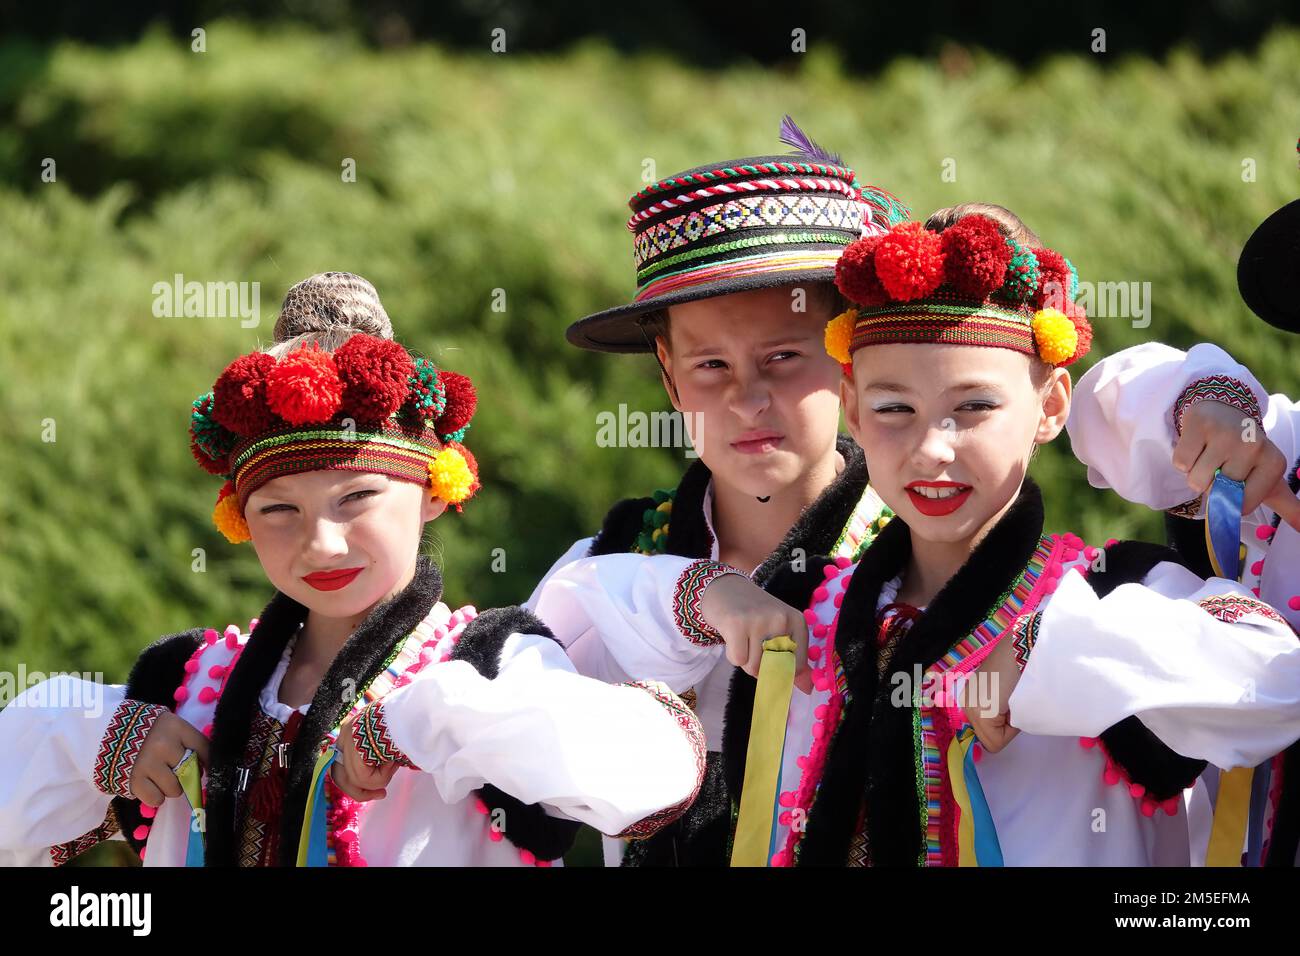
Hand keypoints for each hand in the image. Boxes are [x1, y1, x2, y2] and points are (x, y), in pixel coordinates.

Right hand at [130, 711, 209, 806]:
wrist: (108, 733)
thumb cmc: (148, 732)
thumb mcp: (170, 727)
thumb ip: (187, 741)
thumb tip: (206, 766)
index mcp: (176, 727)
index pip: (204, 749)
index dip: (206, 761)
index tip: (202, 766)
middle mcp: (163, 745)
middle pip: (190, 772)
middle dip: (186, 775)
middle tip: (175, 770)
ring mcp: (147, 763)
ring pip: (175, 789)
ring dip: (170, 787)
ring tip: (160, 777)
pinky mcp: (133, 780)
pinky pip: (156, 799)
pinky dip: (155, 796)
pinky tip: (149, 784)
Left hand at [331, 710, 398, 801]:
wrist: (411, 707)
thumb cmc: (406, 722)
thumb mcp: (388, 741)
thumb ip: (377, 756)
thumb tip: (378, 781)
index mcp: (352, 730)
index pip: (341, 765)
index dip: (356, 785)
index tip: (379, 791)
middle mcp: (345, 734)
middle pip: (340, 776)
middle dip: (361, 792)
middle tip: (382, 794)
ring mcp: (347, 739)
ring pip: (355, 779)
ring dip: (378, 780)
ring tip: (394, 764)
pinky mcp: (353, 747)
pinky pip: (363, 777)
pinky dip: (382, 776)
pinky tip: (393, 761)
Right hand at [699, 573, 812, 693]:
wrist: (725, 589)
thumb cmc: (755, 615)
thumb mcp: (780, 631)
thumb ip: (794, 659)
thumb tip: (808, 690)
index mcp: (797, 621)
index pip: (797, 665)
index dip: (782, 672)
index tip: (772, 661)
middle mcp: (781, 619)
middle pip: (774, 669)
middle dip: (761, 666)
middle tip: (753, 645)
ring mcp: (759, 620)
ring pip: (753, 667)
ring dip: (745, 660)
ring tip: (743, 639)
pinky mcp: (736, 624)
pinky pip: (737, 660)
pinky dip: (732, 655)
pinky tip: (732, 637)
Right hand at [964, 634, 1019, 753]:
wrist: (1020, 647)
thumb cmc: (1024, 678)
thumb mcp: (1022, 708)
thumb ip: (1014, 724)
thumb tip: (1010, 725)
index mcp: (979, 714)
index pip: (994, 744)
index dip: (1009, 733)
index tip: (1017, 714)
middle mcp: (966, 706)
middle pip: (985, 736)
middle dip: (1001, 727)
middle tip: (1012, 706)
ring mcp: (965, 695)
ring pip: (981, 724)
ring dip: (996, 718)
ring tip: (1007, 698)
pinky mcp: (968, 687)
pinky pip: (979, 711)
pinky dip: (991, 708)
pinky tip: (999, 692)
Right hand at [1174, 399, 1299, 531]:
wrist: (1225, 411)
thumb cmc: (1245, 452)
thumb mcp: (1269, 478)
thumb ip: (1288, 506)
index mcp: (1274, 463)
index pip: (1243, 505)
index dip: (1231, 499)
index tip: (1237, 480)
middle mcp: (1254, 446)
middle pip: (1217, 492)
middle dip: (1212, 485)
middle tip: (1220, 465)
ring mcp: (1226, 434)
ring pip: (1196, 480)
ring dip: (1194, 474)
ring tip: (1206, 457)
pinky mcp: (1199, 425)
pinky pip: (1180, 463)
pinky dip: (1182, 460)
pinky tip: (1196, 447)